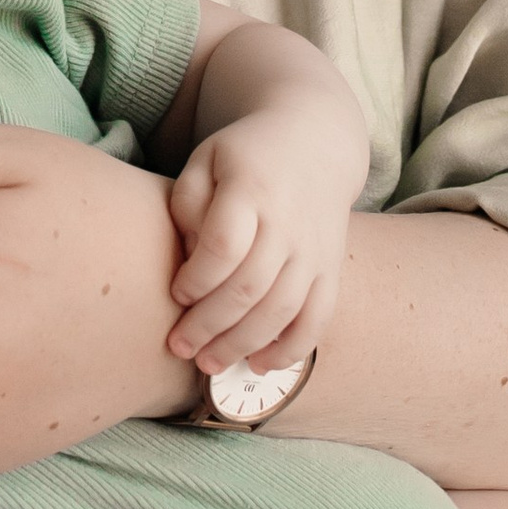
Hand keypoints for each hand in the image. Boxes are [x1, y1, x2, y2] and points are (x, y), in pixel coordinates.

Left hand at [165, 114, 353, 374]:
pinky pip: (318, 319)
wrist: (315, 143)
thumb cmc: (245, 158)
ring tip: (209, 364)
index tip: (176, 294)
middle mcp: (288, 222)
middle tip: (180, 347)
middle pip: (249, 287)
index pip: (224, 245)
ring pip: (282, 311)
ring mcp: (315, 249)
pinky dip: (290, 349)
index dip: (197, 278)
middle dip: (209, 326)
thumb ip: (188, 204)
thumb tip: (189, 262)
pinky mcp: (331, 269)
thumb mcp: (206, 160)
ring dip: (242, 345)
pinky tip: (258, 365)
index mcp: (252, 188)